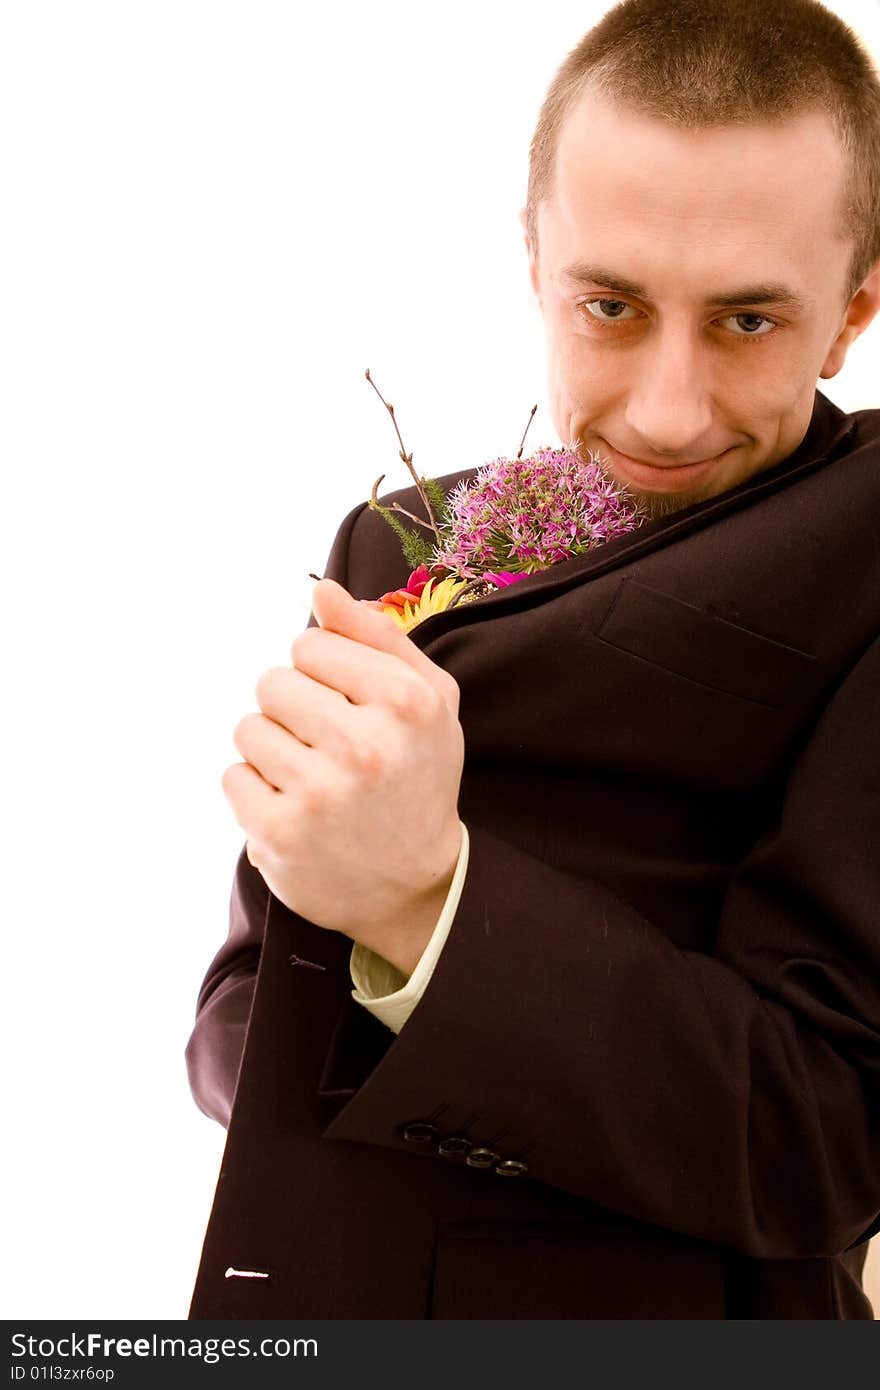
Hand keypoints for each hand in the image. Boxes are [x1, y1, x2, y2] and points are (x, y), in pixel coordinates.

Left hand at [222, 578, 464, 974]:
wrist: (415, 885)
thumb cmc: (417, 776)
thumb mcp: (427, 699)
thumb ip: (377, 636)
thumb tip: (321, 590)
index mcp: (407, 702)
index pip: (309, 643)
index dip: (322, 671)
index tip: (346, 704)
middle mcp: (366, 745)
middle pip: (272, 682)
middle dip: (292, 709)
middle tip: (326, 745)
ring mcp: (319, 792)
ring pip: (248, 729)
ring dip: (273, 750)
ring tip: (312, 778)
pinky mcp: (280, 833)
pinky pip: (233, 776)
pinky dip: (256, 790)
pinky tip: (294, 807)